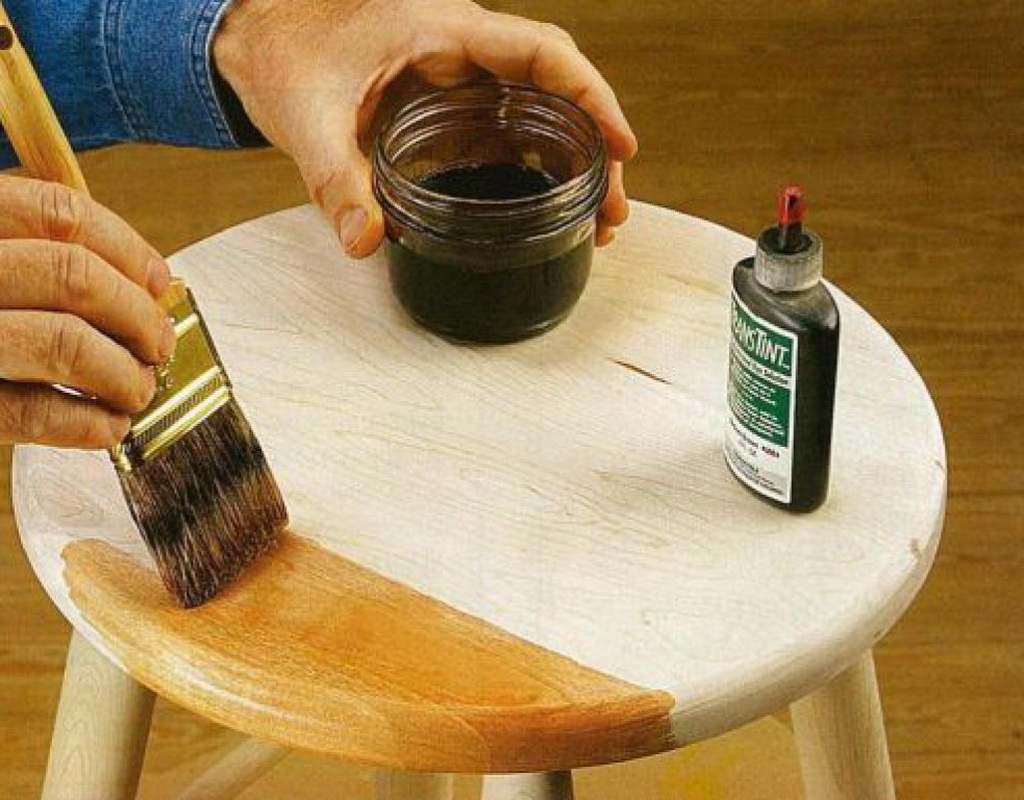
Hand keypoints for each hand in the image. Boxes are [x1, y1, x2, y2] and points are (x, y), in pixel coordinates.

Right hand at [0, 177, 174, 448]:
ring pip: (63, 343)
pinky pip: (28, 414)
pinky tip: (107, 427)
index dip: (129, 251)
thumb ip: (29, 252)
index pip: (61, 214)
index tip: (161, 284)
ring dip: (123, 373)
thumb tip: (146, 284)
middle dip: (138, 317)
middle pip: (74, 277)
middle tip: (158, 345)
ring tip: (138, 389)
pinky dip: (87, 425)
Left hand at [213, 0, 635, 256]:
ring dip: (573, 165)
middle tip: (613, 212)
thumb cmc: (285, 57)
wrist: (261, 43)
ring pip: (539, 115)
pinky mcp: (450, 111)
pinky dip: (536, 171)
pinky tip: (552, 211)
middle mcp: (463, 51)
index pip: (540, 52)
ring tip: (598, 223)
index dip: (589, 95)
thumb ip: (335, 180)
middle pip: (556, 90)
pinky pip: (508, 135)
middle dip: (595, 147)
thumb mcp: (306, 118)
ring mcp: (460, 81)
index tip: (620, 144)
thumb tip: (366, 242)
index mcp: (443, 30)